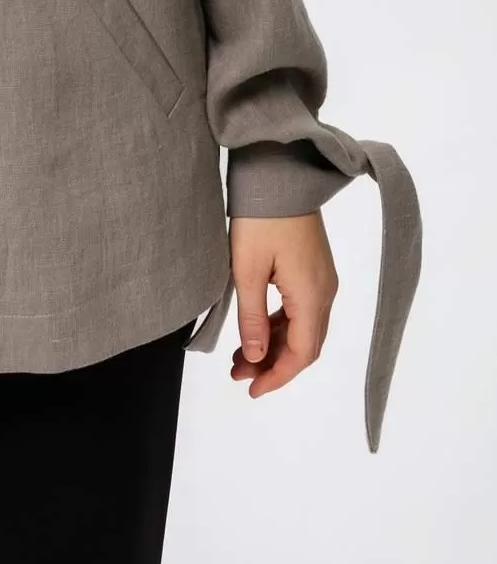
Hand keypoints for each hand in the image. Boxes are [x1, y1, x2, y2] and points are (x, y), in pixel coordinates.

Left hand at [228, 212, 338, 405]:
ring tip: (240, 356)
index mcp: (311, 296)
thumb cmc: (261, 218)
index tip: (251, 389)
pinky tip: (257, 329)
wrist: (280, 174)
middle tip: (238, 373)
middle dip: (273, 364)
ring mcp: (321, 280)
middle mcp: (324, 292)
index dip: (277, 376)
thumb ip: (252, 318)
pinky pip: (300, 309)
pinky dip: (279, 325)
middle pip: (304, 345)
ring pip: (302, 328)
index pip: (301, 353)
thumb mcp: (246, 270)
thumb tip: (256, 357)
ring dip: (274, 345)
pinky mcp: (313, 269)